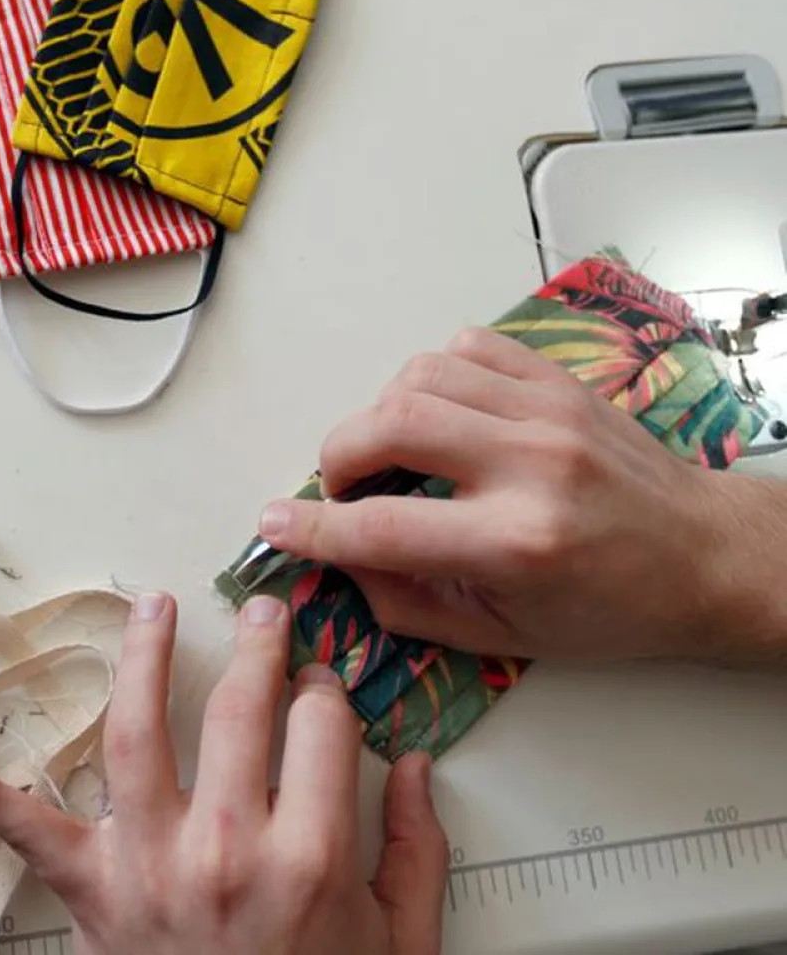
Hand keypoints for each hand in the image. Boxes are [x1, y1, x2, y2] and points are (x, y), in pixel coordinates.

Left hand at [0, 593, 447, 954]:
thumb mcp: (403, 945)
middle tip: (263, 614)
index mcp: (311, 858)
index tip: (321, 689)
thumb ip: (418, 852)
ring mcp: (151, 864)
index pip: (322, 726)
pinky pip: (28, 833)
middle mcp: (228, 848)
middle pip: (243, 710)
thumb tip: (415, 768)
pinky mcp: (94, 891)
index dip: (327, 693)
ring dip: (144, 657)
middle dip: (260, 648)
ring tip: (154, 608)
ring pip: (139, 731)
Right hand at [258, 326, 782, 664]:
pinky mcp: (559, 381)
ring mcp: (548, 411)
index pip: (381, 527)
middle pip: (391, 425)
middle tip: (339, 490)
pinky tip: (439, 418)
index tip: (276, 526)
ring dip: (381, 415)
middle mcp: (531, 465)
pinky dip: (431, 378)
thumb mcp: (503, 636)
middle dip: (337, 457)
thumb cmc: (611, 607)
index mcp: (518, 542)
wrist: (708, 557)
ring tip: (391, 455)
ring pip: (421, 376)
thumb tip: (337, 564)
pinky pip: (466, 348)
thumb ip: (406, 604)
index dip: (312, 529)